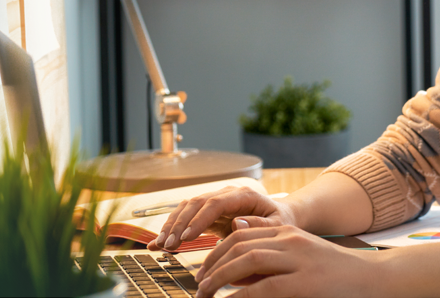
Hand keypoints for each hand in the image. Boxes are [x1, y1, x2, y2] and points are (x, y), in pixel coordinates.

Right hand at [146, 185, 298, 250]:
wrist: (280, 217)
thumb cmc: (281, 221)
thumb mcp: (279, 224)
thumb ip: (261, 225)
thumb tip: (238, 223)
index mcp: (243, 195)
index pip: (215, 203)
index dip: (199, 219)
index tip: (187, 236)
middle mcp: (226, 194)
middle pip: (196, 204)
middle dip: (180, 224)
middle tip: (169, 245)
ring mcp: (216, 202)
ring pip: (187, 208)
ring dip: (172, 226)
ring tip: (161, 246)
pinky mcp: (208, 214)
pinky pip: (186, 218)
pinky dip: (172, 229)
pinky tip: (159, 243)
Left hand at [192, 221, 386, 297]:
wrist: (374, 279)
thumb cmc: (335, 272)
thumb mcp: (300, 254)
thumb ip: (270, 252)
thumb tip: (235, 249)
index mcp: (288, 231)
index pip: (241, 233)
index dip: (215, 251)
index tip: (203, 270)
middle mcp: (291, 240)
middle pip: (238, 244)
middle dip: (212, 265)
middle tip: (200, 286)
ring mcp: (299, 260)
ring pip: (246, 261)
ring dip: (220, 278)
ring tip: (207, 294)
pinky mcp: (305, 283)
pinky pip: (263, 289)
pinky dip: (241, 297)